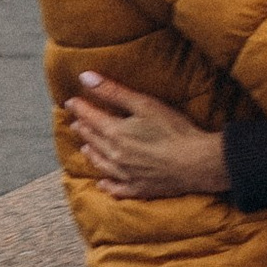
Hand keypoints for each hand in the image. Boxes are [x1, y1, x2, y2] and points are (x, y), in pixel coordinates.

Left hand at [65, 72, 227, 201]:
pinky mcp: (139, 188)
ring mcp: (126, 174)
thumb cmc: (173, 131)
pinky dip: (107, 185)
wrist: (196, 163)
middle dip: (83, 129)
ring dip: (91, 154)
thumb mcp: (143, 104)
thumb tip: (85, 78)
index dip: (80, 108)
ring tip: (84, 148)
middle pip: (93, 140)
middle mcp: (115, 155)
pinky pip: (117, 188)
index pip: (90, 117)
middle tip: (76, 123)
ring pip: (101, 163)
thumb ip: (113, 91)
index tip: (70, 102)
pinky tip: (103, 183)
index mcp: (115, 133)